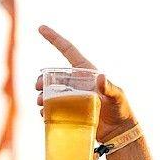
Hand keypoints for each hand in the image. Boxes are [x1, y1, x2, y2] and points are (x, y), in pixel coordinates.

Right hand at [36, 25, 136, 142]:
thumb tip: (101, 77)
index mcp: (87, 73)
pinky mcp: (70, 111)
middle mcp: (78, 82)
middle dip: (43, 79)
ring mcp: (73, 97)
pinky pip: (53, 108)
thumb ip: (110, 88)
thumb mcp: (117, 97)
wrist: (119, 132)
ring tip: (40, 103)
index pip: (68, 51)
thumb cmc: (121, 111)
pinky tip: (45, 114)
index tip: (41, 28)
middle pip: (55, 75)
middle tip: (38, 87)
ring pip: (51, 92)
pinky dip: (46, 110)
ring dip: (43, 96)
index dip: (54, 39)